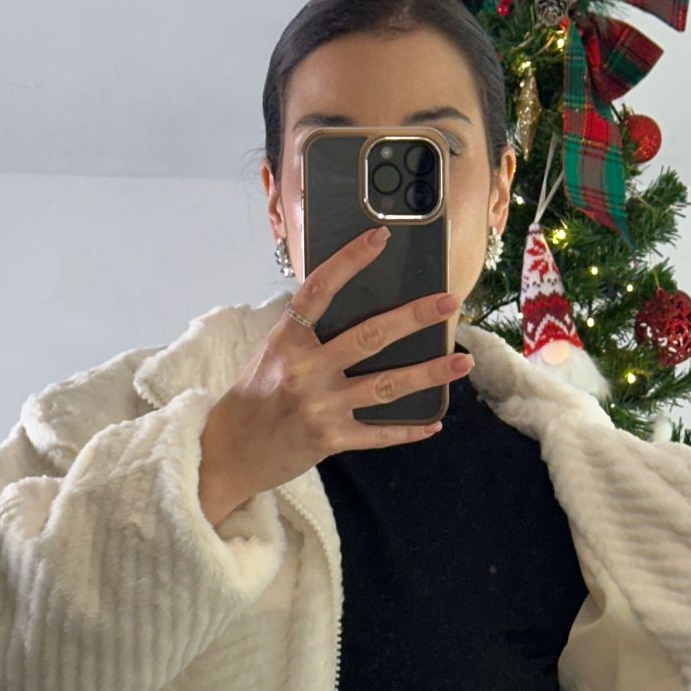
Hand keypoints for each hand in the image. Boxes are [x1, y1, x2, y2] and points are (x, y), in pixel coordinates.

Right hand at [205, 224, 472, 510]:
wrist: (227, 453)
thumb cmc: (253, 398)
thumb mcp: (270, 355)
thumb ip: (306, 335)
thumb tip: (353, 308)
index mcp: (286, 341)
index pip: (319, 290)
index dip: (349, 261)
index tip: (379, 238)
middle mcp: (304, 370)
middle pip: (369, 336)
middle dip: (414, 317)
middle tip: (448, 302)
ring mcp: (319, 406)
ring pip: (386, 386)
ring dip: (428, 373)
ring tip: (462, 362)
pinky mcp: (329, 439)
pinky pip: (378, 434)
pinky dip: (408, 429)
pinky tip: (434, 422)